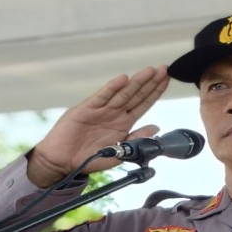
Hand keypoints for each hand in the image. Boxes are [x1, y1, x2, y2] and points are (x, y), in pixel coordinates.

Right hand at [28, 67, 170, 186]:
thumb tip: (155, 128)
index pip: (143, 104)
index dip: (154, 92)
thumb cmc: (90, 159)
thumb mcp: (119, 152)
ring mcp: (101, 110)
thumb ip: (137, 140)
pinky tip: (123, 80)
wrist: (64, 162)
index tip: (166, 80)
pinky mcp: (86, 109)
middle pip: (136, 95)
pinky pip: (102, 97)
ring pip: (122, 93)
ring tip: (150, 71)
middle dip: (150, 82)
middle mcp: (114, 114)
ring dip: (136, 82)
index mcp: (124, 124)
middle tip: (164, 69)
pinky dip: (112, 88)